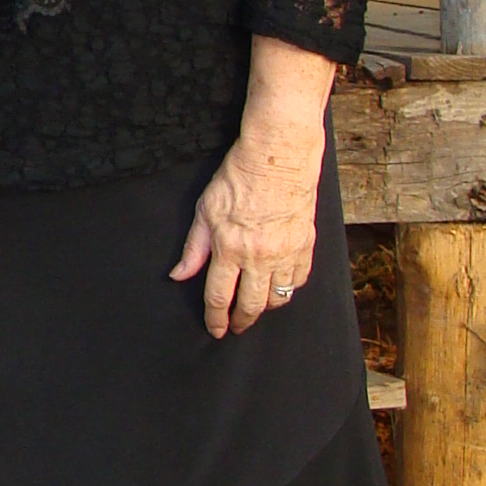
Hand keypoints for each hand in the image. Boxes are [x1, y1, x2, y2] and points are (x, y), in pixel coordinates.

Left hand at [170, 39, 335, 340]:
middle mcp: (258, 256)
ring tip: (256, 307)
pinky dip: (288, 289)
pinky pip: (298, 280)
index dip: (216, 318)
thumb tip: (179, 276)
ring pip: (277, 298)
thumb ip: (194, 248)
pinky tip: (279, 287)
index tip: (216, 330)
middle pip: (251, 305)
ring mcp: (285, 252)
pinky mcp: (305, 245)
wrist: (277, 156)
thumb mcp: (205, 210)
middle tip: (237, 327)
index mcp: (229, 248)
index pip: (219, 296)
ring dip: (265, 308)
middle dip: (241, 321)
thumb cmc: (238, 177)